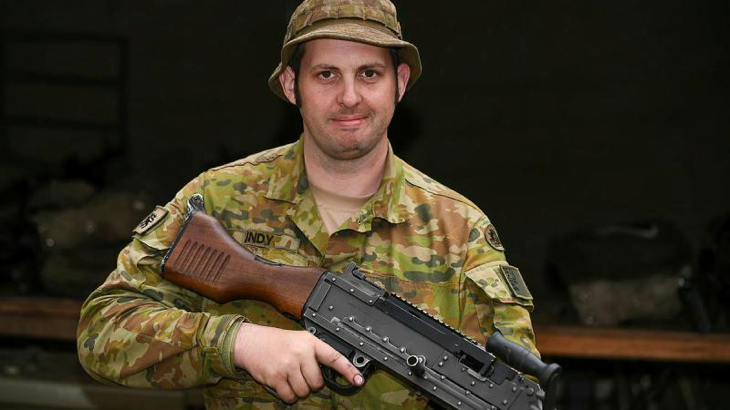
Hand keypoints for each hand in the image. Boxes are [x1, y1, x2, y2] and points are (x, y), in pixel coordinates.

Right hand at [233, 323, 363, 403]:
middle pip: (317, 383)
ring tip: (290, 377)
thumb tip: (332, 372)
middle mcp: (300, 353)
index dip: (348, 370)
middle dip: (310, 383)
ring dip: (299, 390)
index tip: (359, 379)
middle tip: (300, 374)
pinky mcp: (276, 377)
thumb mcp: (299, 340)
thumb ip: (315, 352)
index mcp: (310, 342)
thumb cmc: (277, 342)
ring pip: (304, 392)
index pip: (334, 357)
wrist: (250, 342)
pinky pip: (290, 397)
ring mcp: (288, 365)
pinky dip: (288, 395)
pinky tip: (283, 384)